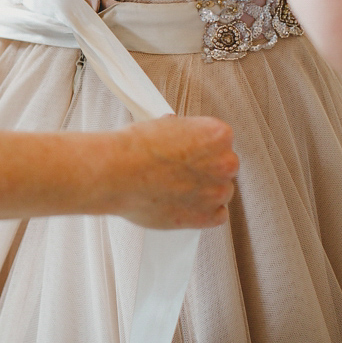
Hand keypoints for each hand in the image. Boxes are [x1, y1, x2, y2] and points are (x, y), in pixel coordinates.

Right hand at [108, 116, 237, 228]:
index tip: (190, 153)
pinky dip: (203, 213)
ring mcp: (217, 192)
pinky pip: (217, 216)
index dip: (202, 148)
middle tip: (181, 172)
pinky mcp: (206, 216)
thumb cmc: (135, 149)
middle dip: (205, 170)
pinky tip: (184, 205)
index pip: (221, 142)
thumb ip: (183, 136)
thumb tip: (179, 140)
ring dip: (204, 192)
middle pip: (224, 167)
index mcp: (217, 135)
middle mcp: (224, 163)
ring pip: (220, 192)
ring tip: (176, 189)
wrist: (117, 174)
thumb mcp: (163, 126)